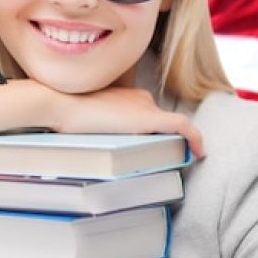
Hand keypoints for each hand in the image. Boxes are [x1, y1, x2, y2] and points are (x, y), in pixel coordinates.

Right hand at [44, 83, 205, 158]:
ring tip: (171, 161)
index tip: (145, 149)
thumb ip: (95, 125)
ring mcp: (144, 107)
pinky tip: (199, 152)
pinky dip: (194, 138)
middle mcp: (138, 97)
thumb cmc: (62, 113)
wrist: (58, 104)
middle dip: (159, 142)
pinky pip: (183, 127)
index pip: (143, 116)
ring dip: (171, 144)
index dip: (147, 133)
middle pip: (156, 124)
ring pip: (167, 128)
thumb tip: (94, 147)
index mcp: (123, 95)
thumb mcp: (81, 118)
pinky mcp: (149, 118)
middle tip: (155, 161)